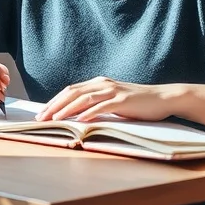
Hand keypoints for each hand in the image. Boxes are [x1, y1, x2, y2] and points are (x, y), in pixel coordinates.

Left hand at [37, 77, 173, 122]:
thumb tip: (76, 115)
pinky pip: (103, 106)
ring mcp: (113, 91)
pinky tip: (80, 121)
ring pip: (84, 99)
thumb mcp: (113, 101)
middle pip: (73, 93)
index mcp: (98, 83)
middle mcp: (103, 84)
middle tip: (42, 118)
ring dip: (68, 109)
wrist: (162, 98)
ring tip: (55, 119)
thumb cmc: (137, 103)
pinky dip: (90, 113)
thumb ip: (97, 104)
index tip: (42, 113)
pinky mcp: (124, 100)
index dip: (55, 101)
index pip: (70, 91)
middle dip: (55, 106)